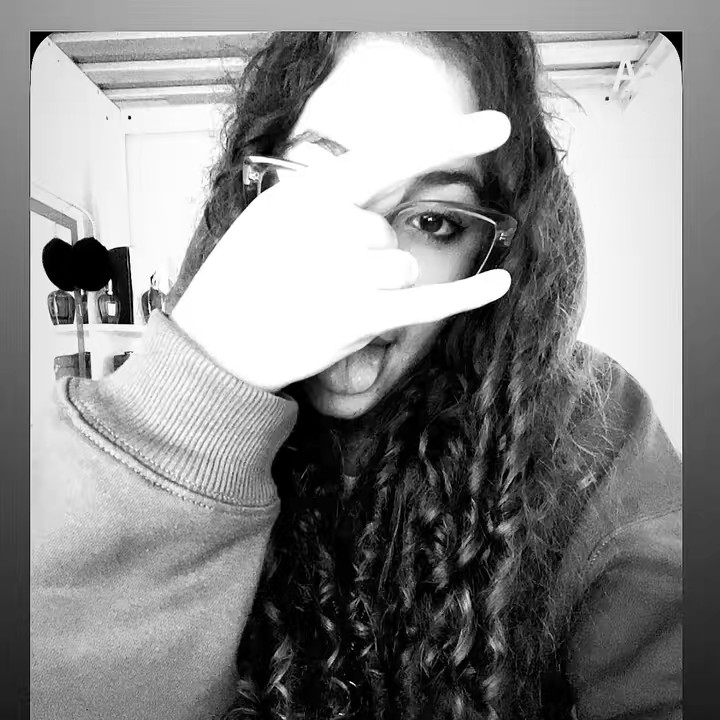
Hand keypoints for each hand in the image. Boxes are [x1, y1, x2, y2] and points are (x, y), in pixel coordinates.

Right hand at [172, 111, 512, 392]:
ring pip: (403, 269)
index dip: (448, 138)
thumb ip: (328, 205)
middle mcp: (333, 226)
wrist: (215, 343)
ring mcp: (347, 273)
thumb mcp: (273, 218)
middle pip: (388, 233)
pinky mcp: (360, 318)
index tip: (499, 126)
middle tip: (313, 279)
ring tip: (325, 301)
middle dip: (363, 258)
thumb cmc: (243, 278)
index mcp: (311, 193)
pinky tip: (502, 282)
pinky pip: (428, 303)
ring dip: (376, 288)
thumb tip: (376, 216)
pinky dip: (468, 296)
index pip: (391, 156)